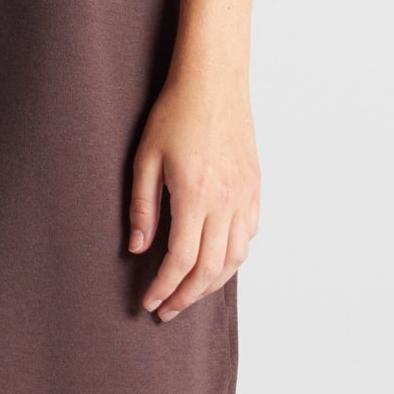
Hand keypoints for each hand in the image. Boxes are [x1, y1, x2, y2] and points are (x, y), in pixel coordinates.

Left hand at [128, 68, 259, 321]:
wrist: (214, 82)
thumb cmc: (175, 114)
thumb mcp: (145, 159)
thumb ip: (142, 206)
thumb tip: (138, 248)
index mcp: (195, 195)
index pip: (181, 259)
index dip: (165, 287)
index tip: (149, 302)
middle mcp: (226, 201)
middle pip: (210, 268)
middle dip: (187, 296)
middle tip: (167, 311)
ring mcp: (245, 195)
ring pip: (235, 257)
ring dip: (212, 283)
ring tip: (190, 294)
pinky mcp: (255, 188)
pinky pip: (249, 235)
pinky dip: (234, 257)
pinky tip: (217, 262)